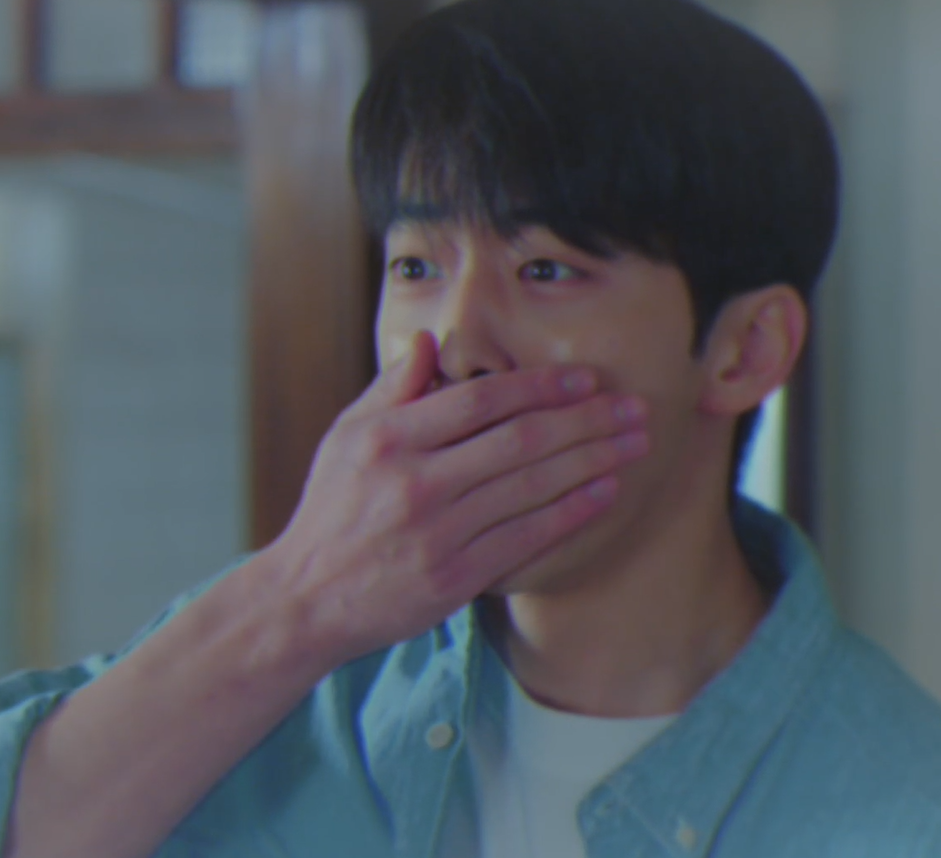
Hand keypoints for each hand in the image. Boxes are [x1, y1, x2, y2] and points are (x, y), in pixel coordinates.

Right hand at [262, 330, 650, 663]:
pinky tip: (604, 493)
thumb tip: (431, 343)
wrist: (306, 598)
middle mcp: (414, 483)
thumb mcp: (345, 438)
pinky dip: (571, 513)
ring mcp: (436, 533)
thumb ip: (391, 389)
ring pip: (531, 487)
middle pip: (519, 440)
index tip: (584, 379)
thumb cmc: (331, 511)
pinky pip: (526, 538)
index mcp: (388, 439)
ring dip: (592, 461)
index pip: (479, 399)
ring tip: (633, 444)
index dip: (539, 385)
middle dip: (586, 420)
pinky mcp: (452, 578)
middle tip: (633, 408)